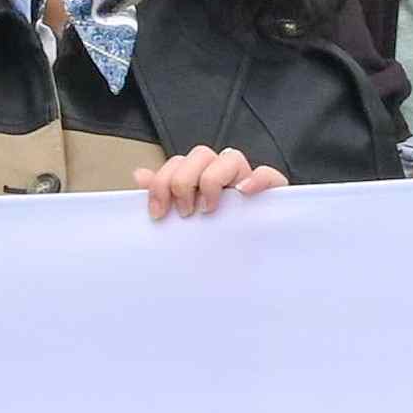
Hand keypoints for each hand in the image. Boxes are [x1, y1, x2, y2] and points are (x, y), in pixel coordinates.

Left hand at [139, 147, 288, 223]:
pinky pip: (268, 174)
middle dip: (184, 181)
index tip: (158, 213)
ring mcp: (247, 179)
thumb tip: (139, 175)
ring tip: (208, 209)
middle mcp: (223, 173)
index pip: (177, 162)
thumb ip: (164, 194)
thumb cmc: (215, 235)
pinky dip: (257, 179)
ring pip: (231, 157)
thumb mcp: (184, 217)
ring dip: (213, 181)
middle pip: (200, 154)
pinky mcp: (273, 192)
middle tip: (185, 213)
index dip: (162, 183)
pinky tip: (244, 191)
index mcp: (200, 176)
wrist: (253, 258)